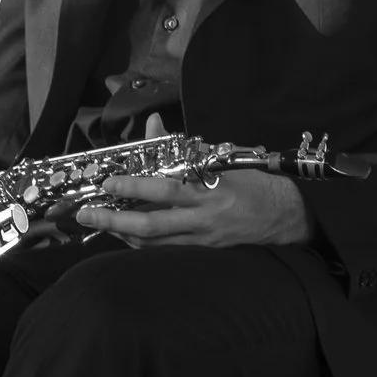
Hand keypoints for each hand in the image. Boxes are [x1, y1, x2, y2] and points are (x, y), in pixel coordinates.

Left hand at [73, 169, 311, 248]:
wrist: (288, 215)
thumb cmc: (255, 181)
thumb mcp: (225, 155)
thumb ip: (185, 146)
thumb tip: (153, 124)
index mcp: (211, 189)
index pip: (166, 189)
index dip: (135, 185)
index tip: (109, 181)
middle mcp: (204, 218)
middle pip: (152, 225)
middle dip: (115, 219)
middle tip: (88, 212)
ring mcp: (203, 239)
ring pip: (154, 243)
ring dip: (122, 233)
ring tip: (98, 222)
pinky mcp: (205, 252)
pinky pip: (166, 251)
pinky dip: (142, 243)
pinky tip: (124, 235)